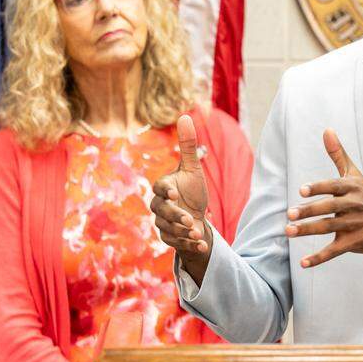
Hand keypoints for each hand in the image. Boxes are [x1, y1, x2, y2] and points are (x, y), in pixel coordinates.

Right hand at [150, 115, 211, 281]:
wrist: (196, 217)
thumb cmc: (192, 190)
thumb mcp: (193, 169)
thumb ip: (188, 146)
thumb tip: (185, 116)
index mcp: (164, 187)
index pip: (159, 188)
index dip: (165, 191)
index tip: (174, 194)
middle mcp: (159, 206)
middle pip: (162, 211)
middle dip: (176, 216)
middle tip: (190, 220)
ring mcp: (162, 223)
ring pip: (168, 228)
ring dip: (184, 232)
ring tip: (198, 232)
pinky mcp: (169, 238)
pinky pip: (177, 243)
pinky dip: (190, 245)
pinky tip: (202, 245)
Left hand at [287, 129, 362, 267]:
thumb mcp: (357, 176)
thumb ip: (338, 154)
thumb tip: (326, 130)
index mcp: (353, 188)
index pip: (334, 187)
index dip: (319, 188)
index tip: (302, 191)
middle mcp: (355, 205)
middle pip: (330, 208)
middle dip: (310, 212)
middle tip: (290, 214)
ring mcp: (356, 225)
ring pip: (329, 227)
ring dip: (309, 231)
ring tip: (289, 231)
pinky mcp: (355, 242)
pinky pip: (335, 250)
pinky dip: (319, 257)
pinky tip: (303, 262)